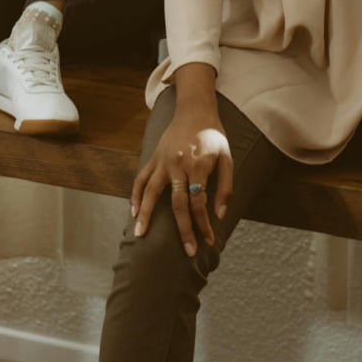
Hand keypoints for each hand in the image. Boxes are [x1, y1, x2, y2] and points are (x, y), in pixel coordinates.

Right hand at [132, 104, 232, 256]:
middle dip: (183, 229)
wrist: (195, 110)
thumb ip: (225, 186)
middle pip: (178, 203)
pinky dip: (136, 195)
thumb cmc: (213, 135)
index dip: (204, 224)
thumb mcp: (227, 157)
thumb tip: (220, 214)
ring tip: (140, 235)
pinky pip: (141, 178)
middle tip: (187, 251)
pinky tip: (134, 212)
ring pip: (151, 192)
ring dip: (146, 214)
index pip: (199, 202)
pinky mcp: (154, 157)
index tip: (208, 241)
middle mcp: (178, 164)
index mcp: (198, 165)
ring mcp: (163, 161)